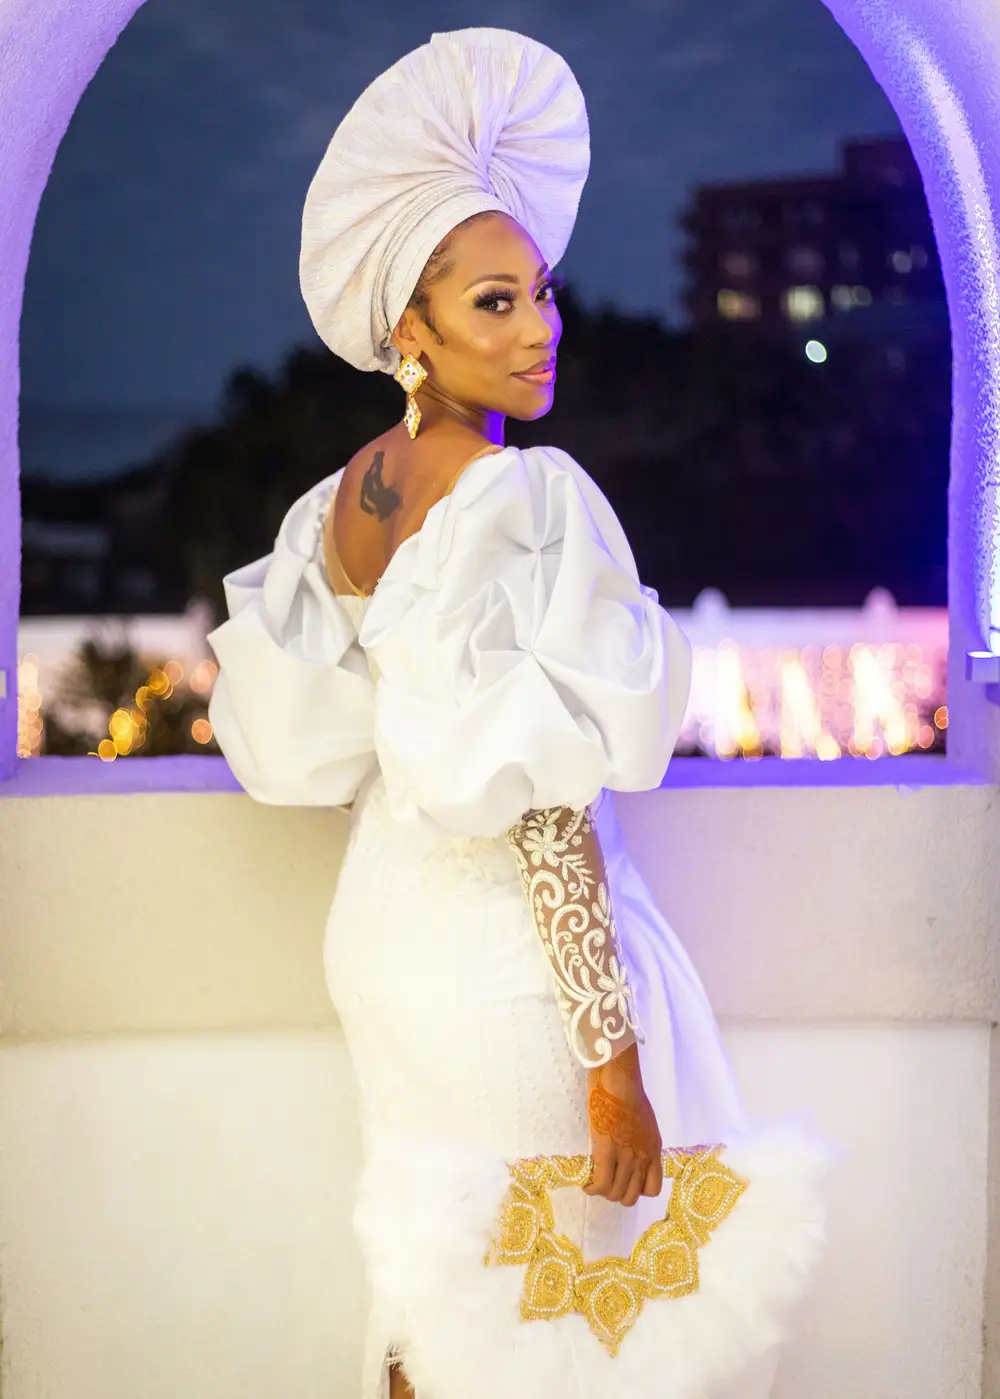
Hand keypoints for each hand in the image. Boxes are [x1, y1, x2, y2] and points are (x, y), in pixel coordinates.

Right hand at [582, 1041, 662, 1205]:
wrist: (618, 1077)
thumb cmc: (627, 1090)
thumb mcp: (644, 1121)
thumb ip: (640, 1140)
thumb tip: (627, 1150)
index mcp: (654, 1149)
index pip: (652, 1189)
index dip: (636, 1190)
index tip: (624, 1181)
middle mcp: (643, 1157)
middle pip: (631, 1196)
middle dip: (616, 1194)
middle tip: (604, 1181)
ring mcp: (626, 1156)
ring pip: (615, 1194)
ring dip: (602, 1192)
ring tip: (593, 1183)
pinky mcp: (606, 1151)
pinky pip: (601, 1184)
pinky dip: (592, 1188)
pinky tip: (586, 1183)